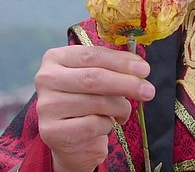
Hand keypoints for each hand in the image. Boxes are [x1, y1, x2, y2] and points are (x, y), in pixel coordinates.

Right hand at [35, 45, 154, 171]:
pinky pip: (93, 124)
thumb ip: (112, 68)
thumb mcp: (96, 78)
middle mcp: (45, 79)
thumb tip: (140, 68)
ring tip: (124, 112)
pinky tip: (106, 125)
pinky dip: (108, 125)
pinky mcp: (52, 131)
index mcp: (55, 58)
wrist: (70, 140)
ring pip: (96, 102)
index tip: (145, 69)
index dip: (120, 62)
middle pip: (93, 78)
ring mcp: (46, 106)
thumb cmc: (86, 101)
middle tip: (149, 91)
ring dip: (120, 107)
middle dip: (126, 84)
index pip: (91, 55)